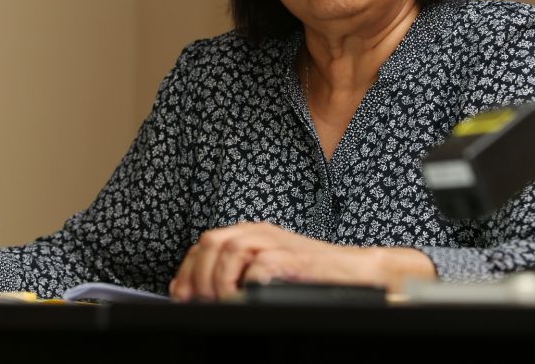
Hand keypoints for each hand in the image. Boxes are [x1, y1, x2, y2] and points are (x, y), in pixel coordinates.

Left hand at [168, 222, 435, 301]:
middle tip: (198, 302)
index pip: (206, 243)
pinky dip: (244, 285)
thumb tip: (199, 292)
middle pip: (212, 242)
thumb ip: (236, 271)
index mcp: (251, 232)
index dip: (187, 269)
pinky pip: (258, 266)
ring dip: (217, 279)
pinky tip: (241, 300)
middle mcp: (260, 232)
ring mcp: (276, 243)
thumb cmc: (312, 274)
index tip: (180, 294)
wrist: (354, 272)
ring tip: (219, 302)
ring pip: (230, 250)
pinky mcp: (292, 258)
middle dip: (198, 275)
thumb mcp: (268, 266)